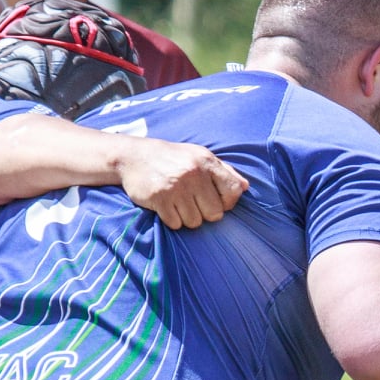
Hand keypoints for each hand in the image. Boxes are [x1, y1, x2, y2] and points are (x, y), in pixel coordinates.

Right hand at [114, 137, 247, 229]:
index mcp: (207, 162)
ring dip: (187, 217)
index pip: (234, 191)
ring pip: (195, 222)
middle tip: (193, 203)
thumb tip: (245, 188)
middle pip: (215, 213)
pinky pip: (176, 224)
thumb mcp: (200, 156)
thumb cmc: (173, 158)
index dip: (228, 202)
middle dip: (205, 213)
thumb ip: (224, 171)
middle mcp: (193, 173)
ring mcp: (176, 186)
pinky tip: (166, 206)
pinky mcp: (159, 198)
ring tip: (178, 203)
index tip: (217, 201)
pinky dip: (172, 220)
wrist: (133, 156)